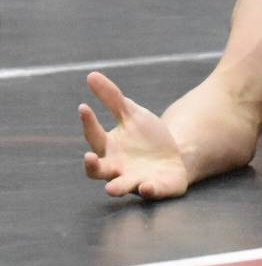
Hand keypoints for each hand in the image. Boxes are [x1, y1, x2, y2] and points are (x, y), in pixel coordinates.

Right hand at [79, 71, 188, 198]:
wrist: (174, 156)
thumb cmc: (145, 136)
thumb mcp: (132, 114)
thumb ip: (111, 98)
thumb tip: (91, 74)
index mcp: (109, 148)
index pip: (94, 136)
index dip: (88, 122)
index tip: (84, 107)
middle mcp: (117, 168)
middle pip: (97, 171)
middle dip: (92, 167)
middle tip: (89, 157)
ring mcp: (135, 180)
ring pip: (121, 187)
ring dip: (117, 187)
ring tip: (111, 188)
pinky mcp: (156, 188)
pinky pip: (151, 191)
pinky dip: (149, 189)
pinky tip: (148, 185)